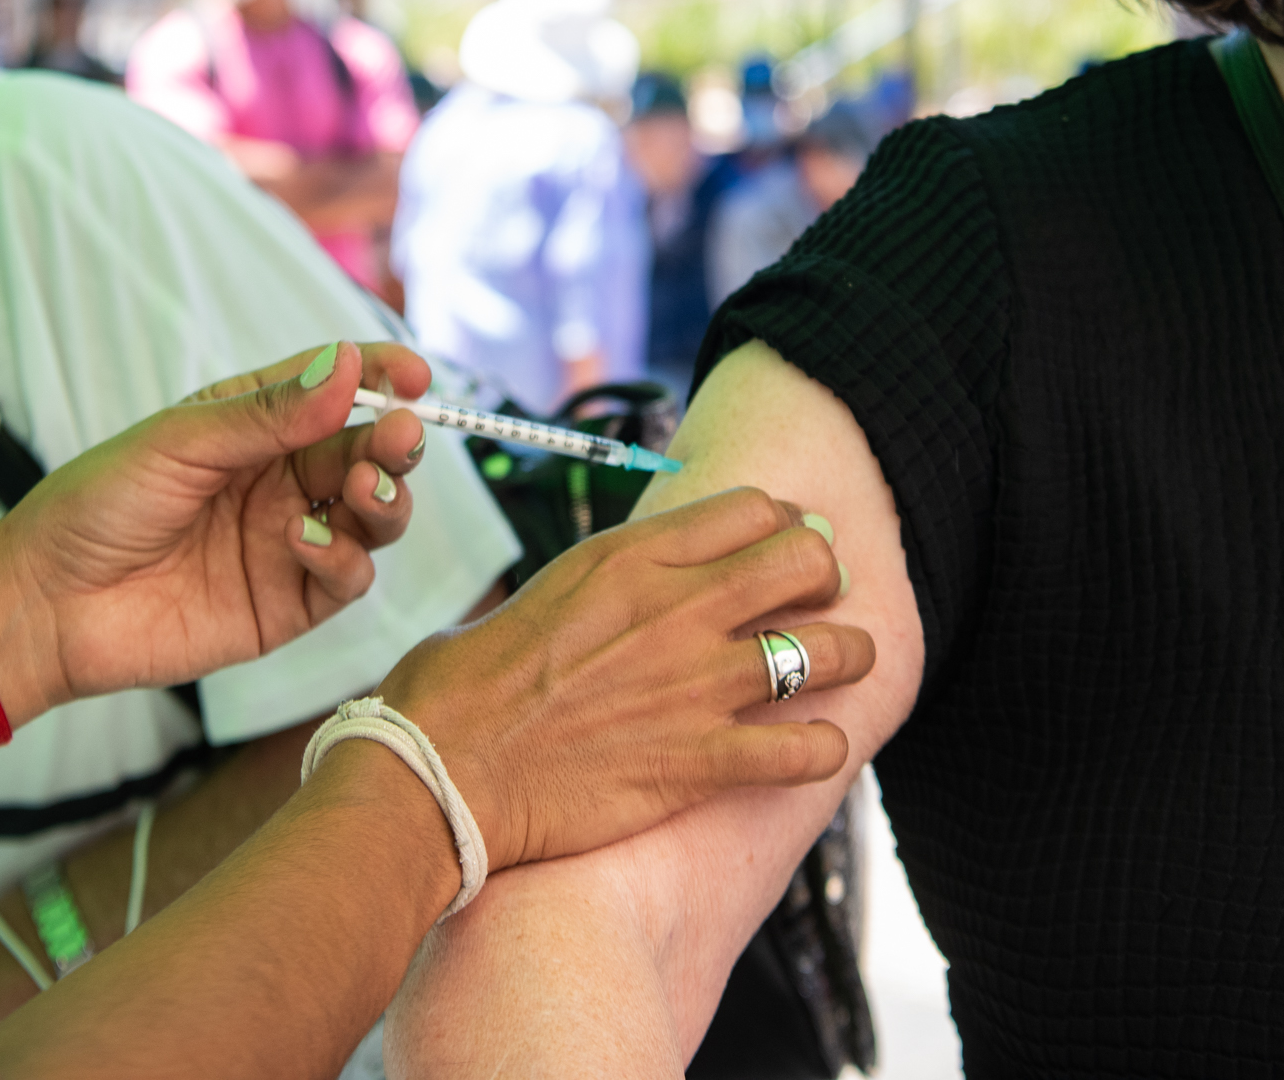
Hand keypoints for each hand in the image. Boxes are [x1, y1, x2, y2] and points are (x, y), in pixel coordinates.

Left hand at [0, 340, 431, 713]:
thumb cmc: (96, 507)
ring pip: (375, 514)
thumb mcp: (180, 443)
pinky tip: (302, 543)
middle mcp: (283, 479)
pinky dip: (343, 558)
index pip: (338, 387)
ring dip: (385, 496)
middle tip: (402, 437)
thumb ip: (269, 414)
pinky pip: (347, 578)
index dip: (382, 376)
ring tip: (363, 487)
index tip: (414, 377)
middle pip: (369, 451)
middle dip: (395, 441)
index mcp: (256, 423)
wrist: (46, 605)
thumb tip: (348, 368)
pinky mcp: (288, 604)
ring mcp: (291, 542)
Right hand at [377, 488, 874, 872]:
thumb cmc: (462, 687)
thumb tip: (634, 582)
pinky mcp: (695, 764)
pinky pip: (803, 751)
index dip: (783, 524)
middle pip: (808, 561)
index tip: (784, 547)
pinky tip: (816, 748)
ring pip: (827, 651)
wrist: (436, 774)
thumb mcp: (540, 594)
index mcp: (629, 558)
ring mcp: (693, 687)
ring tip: (842, 668)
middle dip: (826, 579)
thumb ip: (606, 579)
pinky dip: (823, 749)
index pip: (754, 508)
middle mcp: (675, 611)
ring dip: (847, 657)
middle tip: (819, 605)